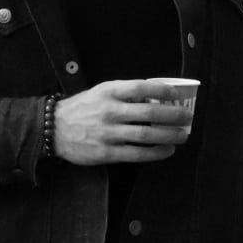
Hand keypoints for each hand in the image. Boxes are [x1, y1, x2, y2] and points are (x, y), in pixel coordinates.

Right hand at [52, 79, 194, 165]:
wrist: (54, 128)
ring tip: (183, 135)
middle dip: (173, 115)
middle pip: (149, 113)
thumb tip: (155, 96)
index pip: (141, 87)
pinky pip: (136, 154)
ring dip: (169, 135)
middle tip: (188, 117)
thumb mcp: (102, 91)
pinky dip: (155, 153)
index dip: (162, 90)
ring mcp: (108, 133)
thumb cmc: (83, 107)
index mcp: (110, 92)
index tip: (177, 93)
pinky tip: (167, 150)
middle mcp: (110, 111)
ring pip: (145, 135)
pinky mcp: (106, 152)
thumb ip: (126, 92)